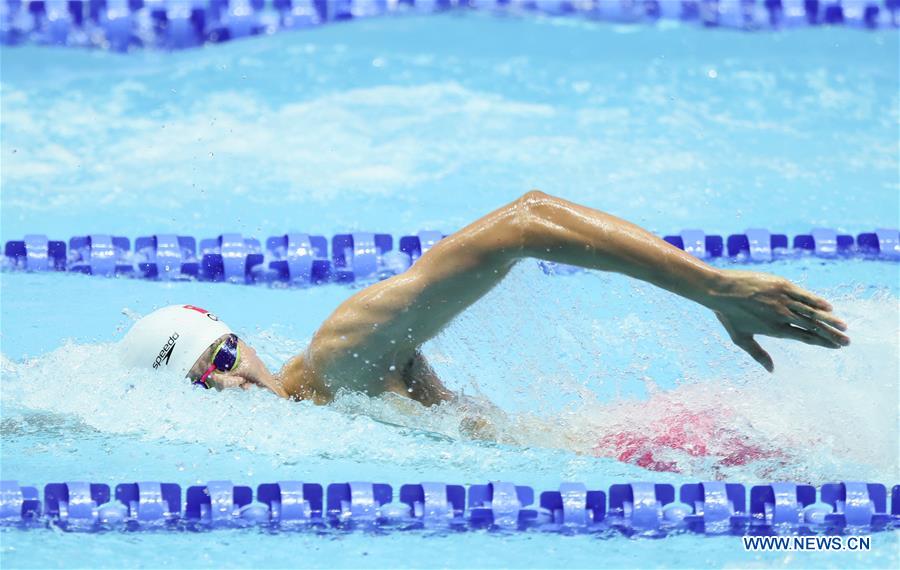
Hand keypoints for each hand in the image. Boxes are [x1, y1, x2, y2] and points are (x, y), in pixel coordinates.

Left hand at [708, 269, 849, 371]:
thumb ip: (758, 354)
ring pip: (811, 312)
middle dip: (831, 335)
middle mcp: (781, 316)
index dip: (821, 343)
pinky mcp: (781, 285)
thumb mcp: (740, 338)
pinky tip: (829, 307)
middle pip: (812, 327)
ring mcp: (782, 300)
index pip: (804, 339)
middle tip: (847, 341)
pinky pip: (803, 294)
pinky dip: (817, 301)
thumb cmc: (727, 315)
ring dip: (829, 320)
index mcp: (774, 330)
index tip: (835, 347)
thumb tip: (772, 371)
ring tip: (844, 327)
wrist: (718, 290)